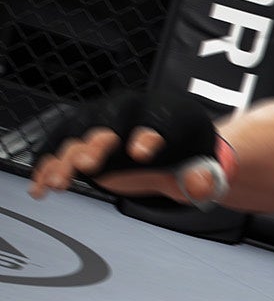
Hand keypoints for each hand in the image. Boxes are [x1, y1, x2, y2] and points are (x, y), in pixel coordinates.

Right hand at [27, 92, 229, 205]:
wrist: (177, 150)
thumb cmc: (193, 155)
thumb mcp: (206, 166)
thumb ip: (203, 178)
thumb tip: (198, 184)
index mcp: (169, 114)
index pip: (158, 122)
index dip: (149, 135)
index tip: (142, 152)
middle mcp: (131, 112)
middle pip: (109, 123)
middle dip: (96, 142)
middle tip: (89, 164)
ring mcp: (103, 124)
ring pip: (78, 137)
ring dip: (65, 159)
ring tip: (59, 183)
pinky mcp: (84, 141)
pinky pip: (62, 151)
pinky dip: (50, 167)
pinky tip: (40, 187)